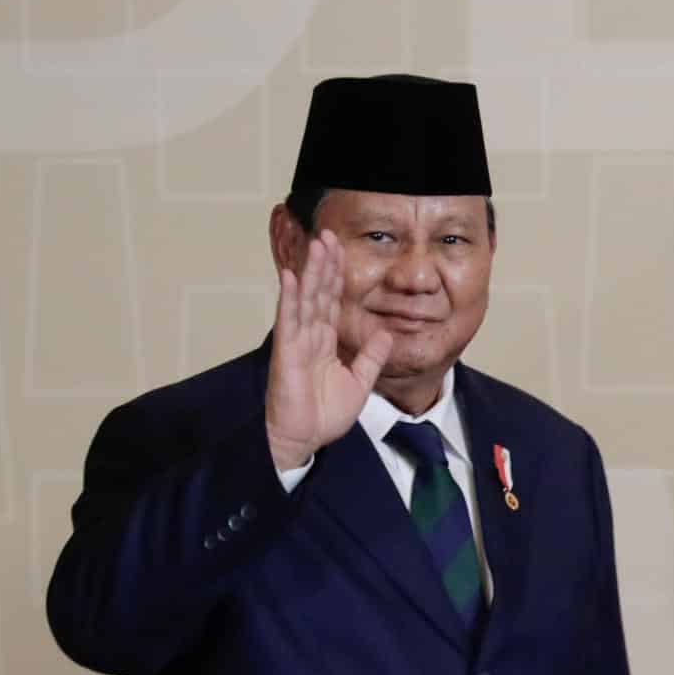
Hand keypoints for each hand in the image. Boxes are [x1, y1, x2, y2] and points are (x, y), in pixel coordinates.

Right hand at [265, 230, 392, 470]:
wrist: (304, 440)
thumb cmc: (324, 415)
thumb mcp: (359, 383)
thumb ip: (371, 358)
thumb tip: (387, 334)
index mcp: (324, 342)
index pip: (331, 301)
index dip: (336, 276)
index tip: (341, 250)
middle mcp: (308, 336)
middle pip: (317, 292)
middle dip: (324, 264)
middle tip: (329, 234)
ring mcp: (296, 342)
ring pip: (304, 298)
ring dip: (310, 271)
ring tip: (316, 244)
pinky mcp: (286, 353)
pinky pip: (288, 320)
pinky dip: (289, 297)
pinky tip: (290, 275)